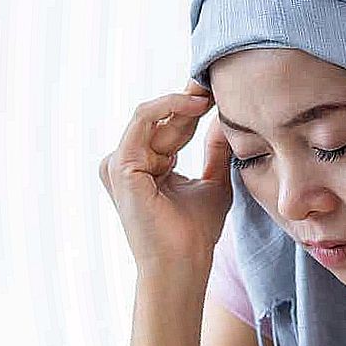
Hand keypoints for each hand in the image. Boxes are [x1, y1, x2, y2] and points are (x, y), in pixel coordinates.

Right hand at [99, 79, 233, 276]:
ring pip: (151, 115)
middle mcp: (127, 163)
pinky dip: (168, 106)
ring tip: (211, 93)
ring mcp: (119, 164)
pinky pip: (143, 120)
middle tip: (217, 81)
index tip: (219, 90)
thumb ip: (215, 152)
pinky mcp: (120, 165)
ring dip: (182, 101)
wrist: (183, 264)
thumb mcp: (214, 183)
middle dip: (190, 98)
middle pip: (161, 119)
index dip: (193, 107)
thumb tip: (225, 120)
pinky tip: (196, 104)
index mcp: (145, 166)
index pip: (168, 126)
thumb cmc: (195, 234)